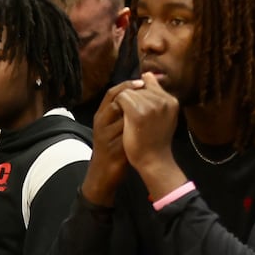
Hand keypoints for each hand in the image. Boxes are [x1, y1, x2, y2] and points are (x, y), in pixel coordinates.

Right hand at [82, 79, 140, 205]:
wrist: (103, 172)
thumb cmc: (112, 145)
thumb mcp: (114, 125)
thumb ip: (124, 110)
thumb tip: (141, 90)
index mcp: (101, 115)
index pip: (112, 93)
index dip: (127, 86)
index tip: (142, 82)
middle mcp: (101, 124)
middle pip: (115, 102)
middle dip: (134, 97)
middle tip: (149, 94)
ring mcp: (106, 138)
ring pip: (123, 120)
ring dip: (139, 115)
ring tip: (152, 111)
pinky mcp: (114, 151)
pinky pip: (129, 138)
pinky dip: (140, 132)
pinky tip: (151, 129)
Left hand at [115, 72, 180, 171]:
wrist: (153, 161)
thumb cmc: (156, 140)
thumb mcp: (164, 117)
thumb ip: (158, 97)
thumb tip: (147, 75)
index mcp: (171, 101)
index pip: (150, 82)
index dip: (139, 91)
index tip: (137, 105)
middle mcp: (163, 100)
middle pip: (139, 87)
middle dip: (132, 98)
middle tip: (134, 117)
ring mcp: (151, 106)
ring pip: (129, 91)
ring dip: (124, 103)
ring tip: (129, 119)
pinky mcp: (137, 112)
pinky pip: (121, 98)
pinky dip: (118, 106)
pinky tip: (122, 118)